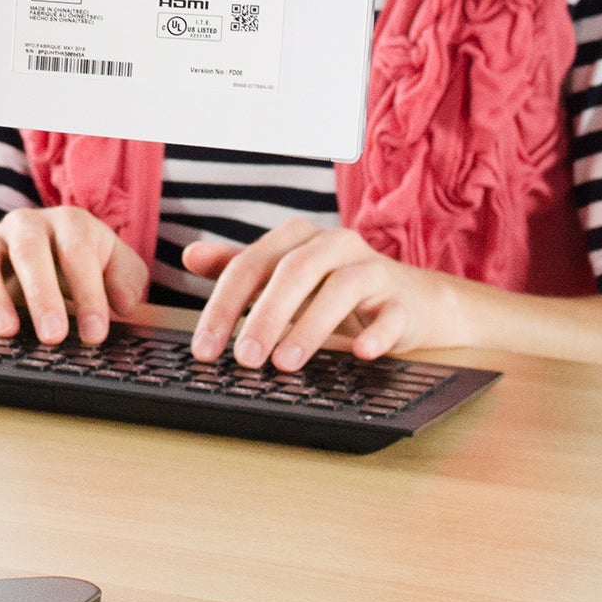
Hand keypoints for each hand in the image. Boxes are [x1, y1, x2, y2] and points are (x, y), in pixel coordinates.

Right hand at [0, 206, 149, 345]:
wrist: (29, 244)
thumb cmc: (78, 260)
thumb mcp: (112, 263)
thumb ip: (126, 279)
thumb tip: (122, 304)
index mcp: (68, 223)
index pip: (77, 251)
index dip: (87, 292)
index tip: (94, 333)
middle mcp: (25, 225)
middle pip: (29, 250)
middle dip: (41, 293)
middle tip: (53, 334)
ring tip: (7, 331)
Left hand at [184, 221, 465, 368]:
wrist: (411, 300)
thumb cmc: (333, 288)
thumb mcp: (283, 276)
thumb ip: (239, 267)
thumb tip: (189, 256)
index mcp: (296, 237)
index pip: (250, 265)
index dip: (223, 306)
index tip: (204, 348)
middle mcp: (333, 244)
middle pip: (293, 271)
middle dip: (263, 316)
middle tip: (243, 358)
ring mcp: (373, 269)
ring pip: (340, 288)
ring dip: (309, 327)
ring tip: (284, 363)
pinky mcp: (403, 301)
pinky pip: (392, 314)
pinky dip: (376, 333)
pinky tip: (359, 352)